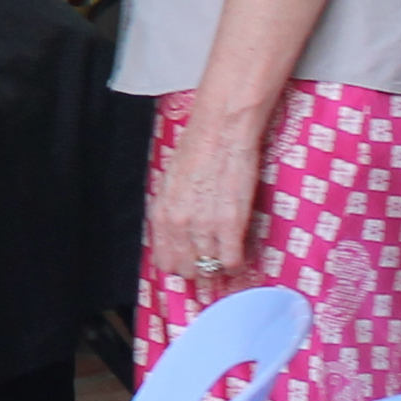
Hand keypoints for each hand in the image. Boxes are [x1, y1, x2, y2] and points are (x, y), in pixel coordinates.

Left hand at [149, 107, 266, 290]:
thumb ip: (173, 212)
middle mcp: (179, 224)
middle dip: (200, 270)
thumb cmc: (198, 149)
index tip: (189, 265)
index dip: (179, 266)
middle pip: (187, 270)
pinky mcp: (231, 224)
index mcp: (161, 213)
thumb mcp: (171, 183)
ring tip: (226, 256)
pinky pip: (231, 261)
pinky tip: (239, 255)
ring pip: (210, 268)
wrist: (221, 130)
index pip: (164, 260)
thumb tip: (179, 234)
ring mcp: (204, 226)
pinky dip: (236, 263)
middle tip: (211, 263)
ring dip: (219, 267)